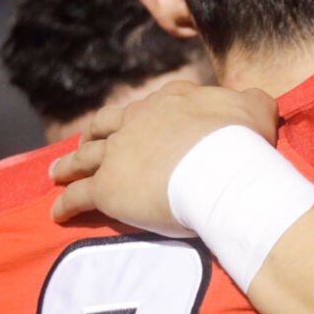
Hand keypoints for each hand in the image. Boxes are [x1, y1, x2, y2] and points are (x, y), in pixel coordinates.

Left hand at [50, 80, 278, 233]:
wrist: (221, 168)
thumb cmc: (241, 139)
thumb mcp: (256, 107)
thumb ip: (251, 102)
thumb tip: (254, 102)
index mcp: (171, 101)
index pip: (152, 105)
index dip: (144, 115)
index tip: (140, 123)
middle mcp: (137, 121)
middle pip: (106, 125)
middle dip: (94, 134)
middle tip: (84, 144)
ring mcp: (118, 153)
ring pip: (84, 157)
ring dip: (68, 164)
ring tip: (57, 172)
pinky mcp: (107, 187)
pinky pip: (78, 196)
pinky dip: (65, 204)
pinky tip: (57, 212)